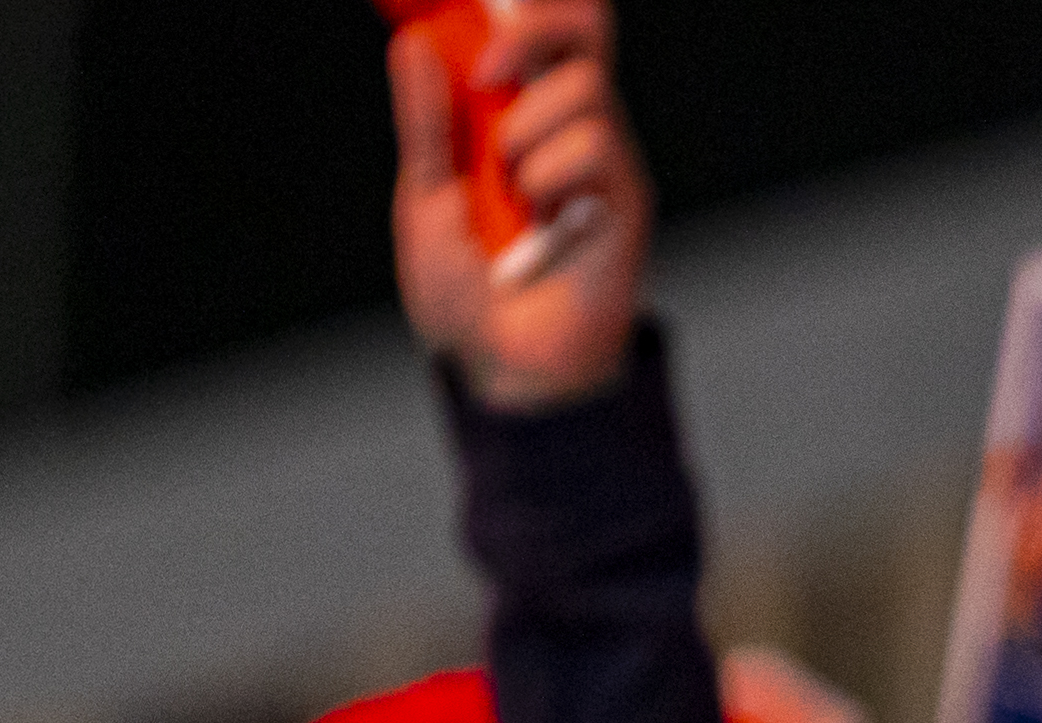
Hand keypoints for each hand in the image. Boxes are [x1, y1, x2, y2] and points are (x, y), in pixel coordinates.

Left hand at [392, 0, 651, 413]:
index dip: (525, 10)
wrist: (502, 367)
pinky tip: (543, 221)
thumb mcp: (427, 195)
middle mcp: (570, 128)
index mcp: (522, 115)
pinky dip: (549, 178)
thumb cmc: (468, 293)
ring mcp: (604, 162)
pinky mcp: (626, 200)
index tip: (477, 27)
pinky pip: (594, 147)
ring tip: (512, 193)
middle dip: (530, 32)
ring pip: (583, 89)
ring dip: (526, 135)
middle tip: (489, 77)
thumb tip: (415, 45)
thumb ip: (426, 124)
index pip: (549, 28)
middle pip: (586, 26)